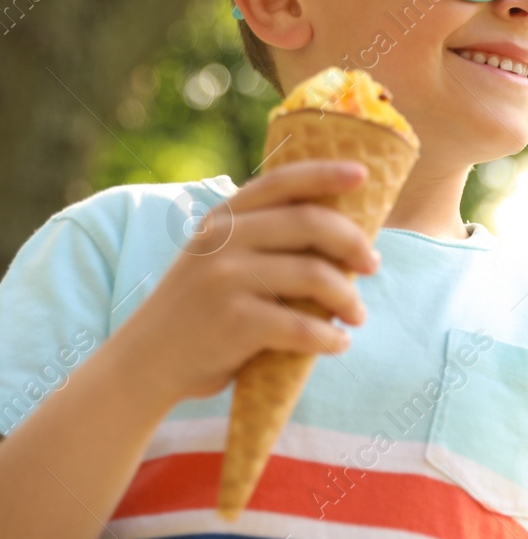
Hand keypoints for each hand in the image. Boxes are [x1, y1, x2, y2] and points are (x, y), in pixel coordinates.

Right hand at [114, 160, 381, 406]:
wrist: (144, 364)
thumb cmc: (199, 310)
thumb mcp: (217, 259)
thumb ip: (263, 238)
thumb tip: (345, 233)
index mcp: (223, 218)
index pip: (282, 182)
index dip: (326, 174)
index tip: (363, 176)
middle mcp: (222, 240)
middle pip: (312, 224)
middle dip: (354, 243)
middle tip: (373, 264)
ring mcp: (225, 279)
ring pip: (315, 276)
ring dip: (348, 298)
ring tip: (357, 315)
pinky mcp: (233, 321)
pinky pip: (301, 325)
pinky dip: (328, 338)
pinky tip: (337, 344)